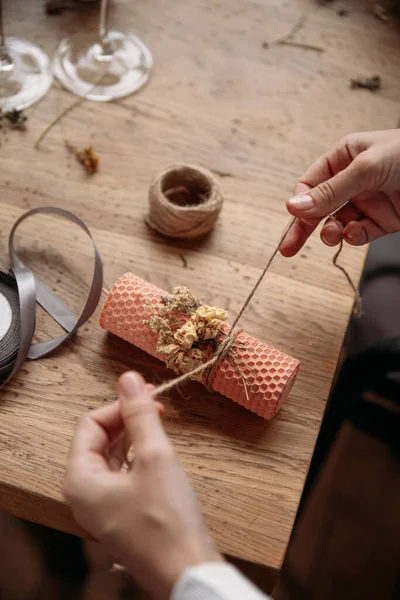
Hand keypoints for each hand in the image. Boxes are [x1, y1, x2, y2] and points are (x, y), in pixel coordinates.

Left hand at [63, 372, 221, 599]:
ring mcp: (102, 506)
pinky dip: (138, 455)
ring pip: (112, 455)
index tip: (148, 394)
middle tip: (156, 403)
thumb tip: (127, 378)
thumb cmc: (168, 519)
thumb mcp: (155, 455)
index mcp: (80, 479)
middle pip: (98, 439)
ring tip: (159, 422)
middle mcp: (84, 493)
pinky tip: (158, 449)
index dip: (119, 405)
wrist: (187, 570)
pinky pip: (122, 473)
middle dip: (126, 417)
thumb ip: (139, 414)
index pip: (90, 424)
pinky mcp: (121, 513)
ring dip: (134, 434)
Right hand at [279, 129, 399, 256]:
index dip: (301, 201)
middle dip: (304, 227)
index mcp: (343, 157)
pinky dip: (354, 237)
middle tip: (287, 249)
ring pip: (337, 223)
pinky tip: (353, 234)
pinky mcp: (382, 221)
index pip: (311, 184)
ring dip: (331, 232)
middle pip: (319, 208)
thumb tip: (294, 207)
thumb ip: (330, 190)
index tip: (295, 216)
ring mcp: (367, 202)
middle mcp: (351, 180)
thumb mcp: (366, 168)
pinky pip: (359, 233)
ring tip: (332, 236)